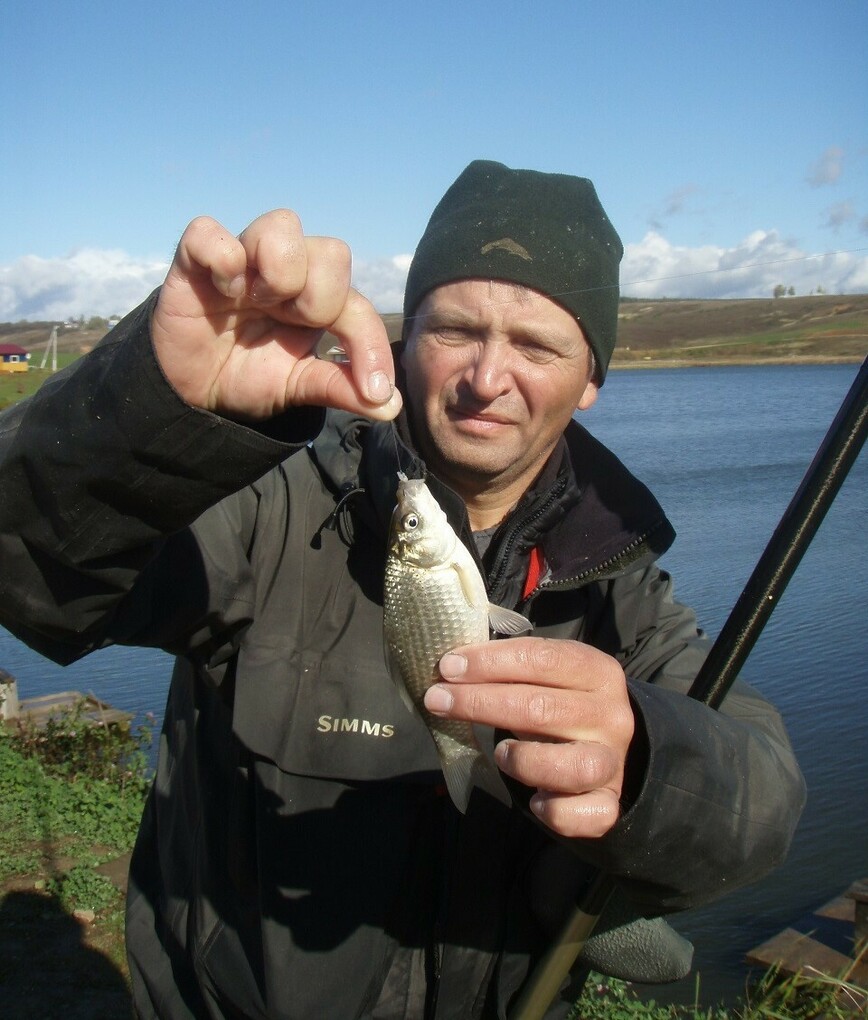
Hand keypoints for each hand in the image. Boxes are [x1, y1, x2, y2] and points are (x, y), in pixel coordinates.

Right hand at [152, 210, 401, 420]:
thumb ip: (339, 388)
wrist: (193, 390)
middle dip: (321, 299)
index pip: (359, 304)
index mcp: (317, 298)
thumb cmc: (248, 375)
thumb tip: (389, 405)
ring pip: (282, 225)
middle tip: (291, 323)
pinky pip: (209, 231)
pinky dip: (222, 258)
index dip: (371, 345)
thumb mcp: (297, 386)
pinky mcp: (195, 258)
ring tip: (255, 302)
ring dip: (279, 272)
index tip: (372, 389)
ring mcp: (243, 259)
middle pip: (334, 252)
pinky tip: (223, 291)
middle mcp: (286, 269)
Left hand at [423, 638, 633, 836]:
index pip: (542, 659)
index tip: (448, 667)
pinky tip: (536, 800)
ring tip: (500, 754)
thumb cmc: (562, 704)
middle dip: (480, 703)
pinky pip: (585, 814)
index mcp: (598, 672)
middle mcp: (612, 716)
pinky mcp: (609, 802)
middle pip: (542, 708)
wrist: (610, 750)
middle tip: (438, 700)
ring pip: (572, 766)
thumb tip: (451, 668)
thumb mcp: (547, 678)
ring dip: (523, 760)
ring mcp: (614, 762)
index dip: (490, 661)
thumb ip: (511, 670)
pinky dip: (556, 811)